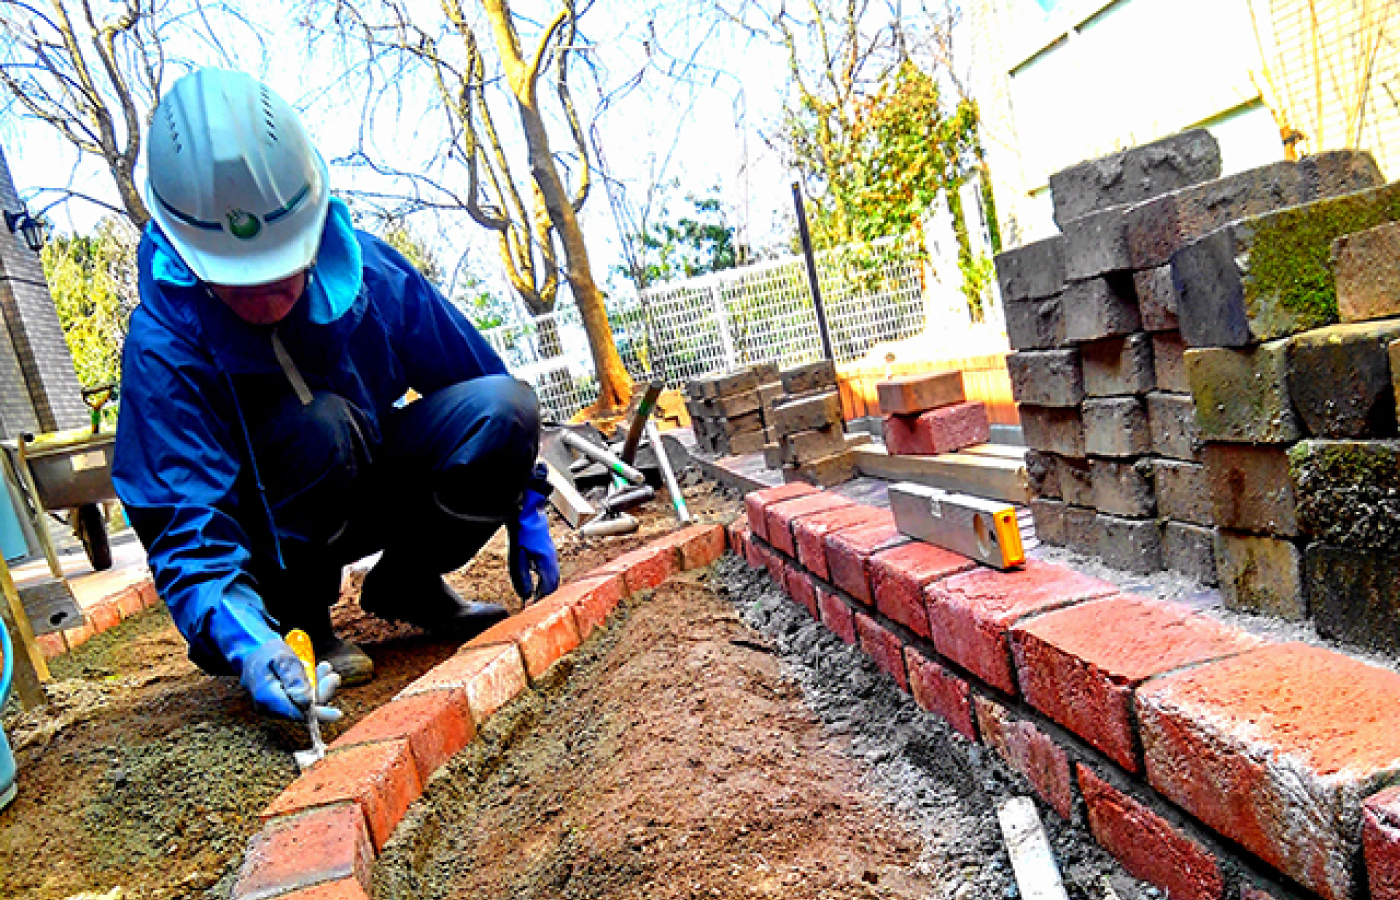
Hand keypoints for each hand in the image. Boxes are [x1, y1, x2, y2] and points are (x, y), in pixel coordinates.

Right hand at [240, 639, 342, 721]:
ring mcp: (275, 704)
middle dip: (322, 693)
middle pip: (304, 709)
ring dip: (319, 686)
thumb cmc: (267, 651)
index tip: (337, 714)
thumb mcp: (283, 659)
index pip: (296, 714)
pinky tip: (318, 670)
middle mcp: (270, 706)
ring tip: (326, 668)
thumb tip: (308, 702)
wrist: (251, 649)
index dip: (318, 714)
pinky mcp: (281, 699)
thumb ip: (295, 679)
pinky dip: (312, 684)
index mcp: (267, 698)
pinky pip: (301, 696)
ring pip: (304, 702)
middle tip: (333, 675)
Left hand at [508, 468, 559, 601]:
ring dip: (547, 588)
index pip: (548, 588)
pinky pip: (552, 570)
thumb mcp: (518, 558)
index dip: (541, 600)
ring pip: (554, 578)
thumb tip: (526, 595)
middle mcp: (553, 561)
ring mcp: (553, 556)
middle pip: (553, 585)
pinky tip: (539, 581)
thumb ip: (522, 577)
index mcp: (547, 563)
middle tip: (536, 606)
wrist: (527, 513)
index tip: (534, 608)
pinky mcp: (549, 552)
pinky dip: (547, 579)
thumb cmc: (522, 533)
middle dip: (546, 596)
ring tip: (538, 597)